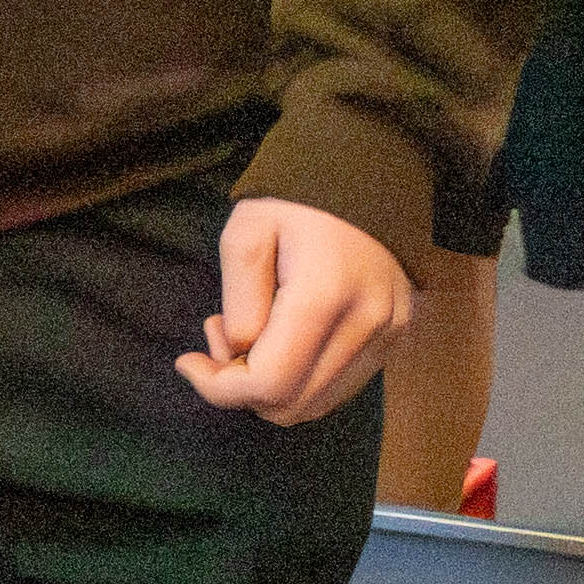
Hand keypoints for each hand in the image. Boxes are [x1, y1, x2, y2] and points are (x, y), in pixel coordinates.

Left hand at [183, 198, 413, 421]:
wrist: (368, 177)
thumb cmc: (297, 202)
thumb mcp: (247, 233)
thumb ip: (239, 302)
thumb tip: (238, 355)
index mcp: (325, 295)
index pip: (268, 384)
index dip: (218, 388)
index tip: (188, 362)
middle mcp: (366, 325)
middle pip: (290, 406)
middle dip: (241, 388)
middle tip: (221, 339)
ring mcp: (388, 335)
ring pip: (314, 406)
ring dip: (271, 389)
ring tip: (253, 335)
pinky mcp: (396, 338)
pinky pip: (338, 389)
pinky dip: (301, 382)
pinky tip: (286, 341)